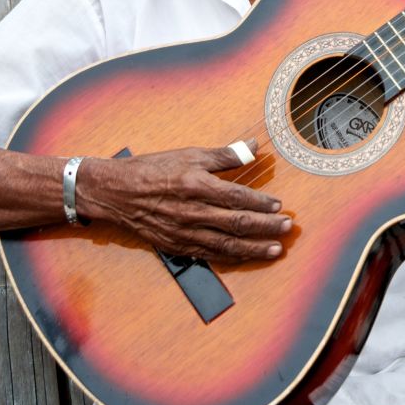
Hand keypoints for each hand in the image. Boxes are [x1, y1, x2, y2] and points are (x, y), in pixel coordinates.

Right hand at [77, 141, 290, 262]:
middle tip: (288, 227)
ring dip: (255, 248)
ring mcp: (185, 232)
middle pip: (238, 223)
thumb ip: (225, 154)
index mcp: (196, 185)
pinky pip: (210, 255)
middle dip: (267, 227)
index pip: (238, 197)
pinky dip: (232, 256)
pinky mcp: (178, 245)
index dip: (261, 203)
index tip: (279, 205)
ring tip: (276, 250)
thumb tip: (254, 147)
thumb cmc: (153, 169)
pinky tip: (247, 255)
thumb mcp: (190, 154)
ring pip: (227, 244)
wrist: (116, 192)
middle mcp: (193, 211)